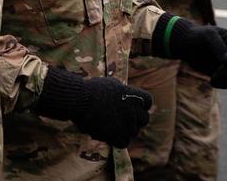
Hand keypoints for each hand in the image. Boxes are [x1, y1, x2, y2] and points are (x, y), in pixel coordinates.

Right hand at [36, 67, 151, 147]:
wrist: (80, 99)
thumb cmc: (91, 89)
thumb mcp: (111, 84)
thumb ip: (122, 92)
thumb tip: (125, 95)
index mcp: (135, 96)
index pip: (147, 101)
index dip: (139, 104)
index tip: (130, 105)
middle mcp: (135, 111)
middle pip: (144, 119)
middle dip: (134, 119)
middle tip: (121, 118)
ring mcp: (128, 124)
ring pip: (133, 131)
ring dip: (124, 129)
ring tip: (109, 124)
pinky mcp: (119, 136)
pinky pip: (124, 142)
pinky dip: (117, 140)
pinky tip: (107, 134)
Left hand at [154, 14, 226, 88]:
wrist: (186, 45)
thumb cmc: (197, 36)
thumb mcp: (206, 35)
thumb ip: (218, 46)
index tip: (225, 62)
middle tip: (216, 74)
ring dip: (226, 79)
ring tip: (213, 79)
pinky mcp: (224, 74)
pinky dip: (223, 85)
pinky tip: (212, 83)